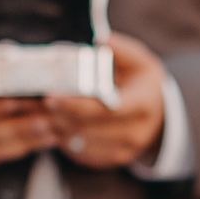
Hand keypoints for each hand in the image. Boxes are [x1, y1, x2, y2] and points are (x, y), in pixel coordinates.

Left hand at [43, 32, 166, 170]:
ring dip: (59, 128)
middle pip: (88, 127)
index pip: (106, 110)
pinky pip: (82, 154)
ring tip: (42, 112)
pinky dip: (65, 140)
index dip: (76, 105)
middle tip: (37, 102)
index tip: (51, 96)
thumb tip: (101, 39)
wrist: (162, 117)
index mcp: (142, 104)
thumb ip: (121, 50)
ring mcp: (125, 149)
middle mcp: (136, 131)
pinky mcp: (113, 159)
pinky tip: (57, 124)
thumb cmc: (144, 84)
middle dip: (60, 116)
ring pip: (81, 143)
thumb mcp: (141, 61)